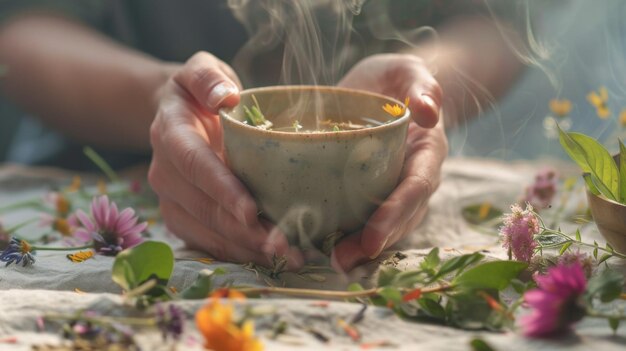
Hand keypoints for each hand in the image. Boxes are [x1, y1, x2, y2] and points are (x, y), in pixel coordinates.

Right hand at [148, 52, 302, 268]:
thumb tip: (226, 97)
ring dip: (244, 247)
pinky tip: (268, 258)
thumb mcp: (201, 70)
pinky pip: (206, 241)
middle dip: (243, 229)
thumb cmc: (200, 92)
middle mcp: (164, 171)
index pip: (195, 164)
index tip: (251, 210)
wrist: (177, 115)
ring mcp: (170, 198)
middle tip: (284, 244)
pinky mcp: (180, 216)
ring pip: (205, 230)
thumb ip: (208, 77)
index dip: (222, 188)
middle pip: (203, 206)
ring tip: (287, 256)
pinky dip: (236, 252)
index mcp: (170, 133)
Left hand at [332, 53, 447, 270]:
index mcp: (426, 152)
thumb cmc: (395, 80)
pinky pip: (360, 218)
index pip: (416, 187)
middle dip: (373, 243)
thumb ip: (422, 84)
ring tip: (328, 262)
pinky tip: (313, 245)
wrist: (383, 90)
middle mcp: (412, 178)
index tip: (373, 236)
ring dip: (356, 249)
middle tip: (340, 260)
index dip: (397, 212)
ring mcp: (390, 190)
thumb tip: (429, 111)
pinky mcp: (366, 193)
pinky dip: (341, 234)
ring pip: (381, 227)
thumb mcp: (408, 70)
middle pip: (400, 219)